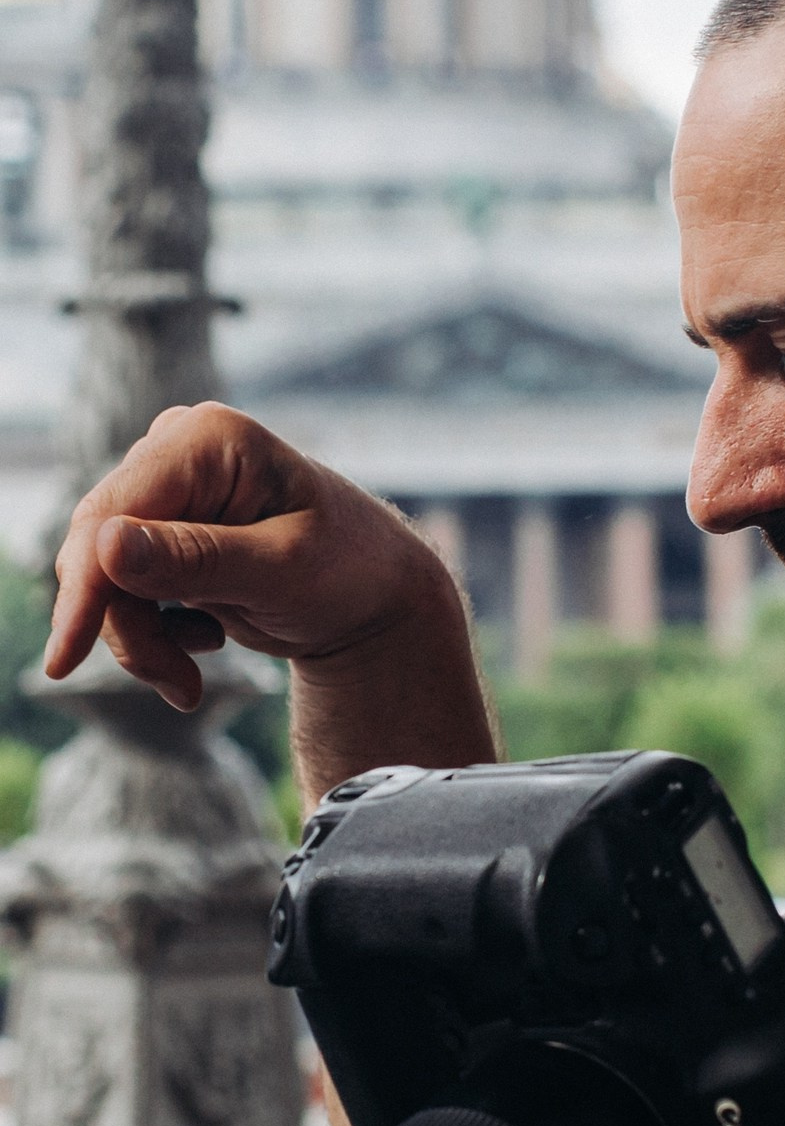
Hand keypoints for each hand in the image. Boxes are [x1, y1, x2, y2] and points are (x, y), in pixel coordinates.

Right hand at [48, 401, 454, 711]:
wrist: (378, 599)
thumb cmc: (351, 575)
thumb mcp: (284, 573)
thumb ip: (199, 560)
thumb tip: (106, 546)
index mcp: (208, 439)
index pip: (115, 513)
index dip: (86, 587)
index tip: (64, 659)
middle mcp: (175, 451)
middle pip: (100, 548)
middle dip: (128, 626)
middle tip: (180, 685)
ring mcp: (166, 490)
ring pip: (104, 577)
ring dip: (141, 640)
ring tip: (192, 681)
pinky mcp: (162, 529)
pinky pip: (121, 588)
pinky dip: (152, 631)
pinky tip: (206, 639)